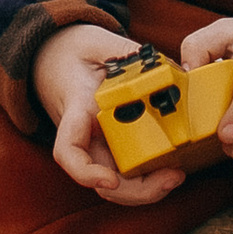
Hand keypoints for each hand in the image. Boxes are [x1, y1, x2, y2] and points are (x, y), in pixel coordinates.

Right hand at [36, 24, 189, 206]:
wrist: (54, 58)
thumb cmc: (75, 51)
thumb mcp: (100, 42)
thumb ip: (133, 54)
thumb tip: (174, 70)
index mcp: (76, 110)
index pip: (69, 150)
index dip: (86, 173)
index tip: (111, 180)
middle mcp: (85, 137)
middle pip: (102, 181)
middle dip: (138, 191)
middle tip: (174, 177)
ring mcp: (98, 145)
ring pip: (118, 184)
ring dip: (148, 189)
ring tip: (178, 175)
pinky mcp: (112, 145)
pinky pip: (128, 171)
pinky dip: (150, 176)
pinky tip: (174, 164)